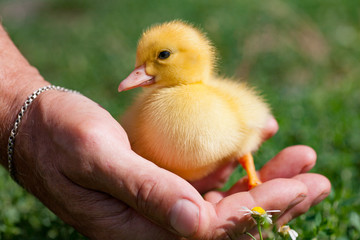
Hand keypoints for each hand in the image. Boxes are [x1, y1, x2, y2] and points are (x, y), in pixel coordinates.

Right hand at [13, 91, 329, 239]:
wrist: (38, 127)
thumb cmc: (59, 138)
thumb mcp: (97, 159)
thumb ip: (144, 192)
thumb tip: (197, 224)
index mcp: (139, 232)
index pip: (213, 230)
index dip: (260, 209)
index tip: (298, 185)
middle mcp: (156, 225)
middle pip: (229, 220)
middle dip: (276, 199)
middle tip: (317, 176)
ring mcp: (161, 204)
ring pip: (224, 200)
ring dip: (264, 181)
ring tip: (300, 161)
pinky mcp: (162, 182)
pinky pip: (207, 179)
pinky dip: (236, 164)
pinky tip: (255, 146)